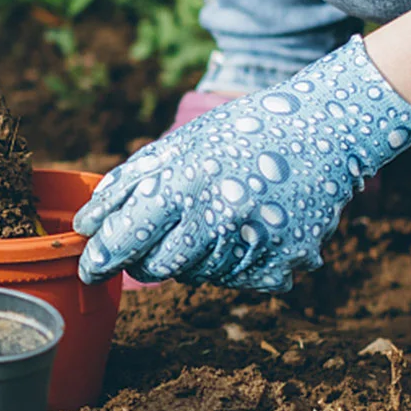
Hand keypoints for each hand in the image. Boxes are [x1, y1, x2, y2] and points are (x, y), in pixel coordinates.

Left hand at [74, 38, 410, 291]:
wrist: (324, 130)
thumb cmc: (240, 134)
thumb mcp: (179, 145)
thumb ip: (129, 184)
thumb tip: (85, 223)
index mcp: (184, 185)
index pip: (125, 239)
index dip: (101, 259)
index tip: (90, 268)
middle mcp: (217, 220)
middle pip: (157, 268)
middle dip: (147, 259)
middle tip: (160, 236)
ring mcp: (252, 246)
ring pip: (198, 275)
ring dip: (197, 254)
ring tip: (222, 213)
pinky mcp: (283, 263)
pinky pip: (238, 280)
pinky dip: (235, 261)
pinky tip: (251, 226)